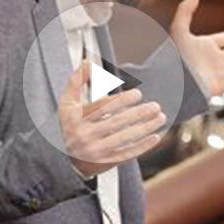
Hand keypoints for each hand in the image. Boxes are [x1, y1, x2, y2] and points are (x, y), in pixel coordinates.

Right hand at [58, 62, 165, 177]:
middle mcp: (85, 135)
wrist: (63, 159)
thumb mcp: (66, 103)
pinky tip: (155, 137)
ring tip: (160, 118)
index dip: (120, 100)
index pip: (101, 107)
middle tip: (154, 106)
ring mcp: (95, 150)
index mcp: (76, 118)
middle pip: (116, 122)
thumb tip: (87, 62)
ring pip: (124, 138)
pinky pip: (127, 154)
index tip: (137, 94)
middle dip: (138, 114)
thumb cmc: (69, 125)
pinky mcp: (105, 162)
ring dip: (145, 128)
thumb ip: (76, 81)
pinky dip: (142, 146)